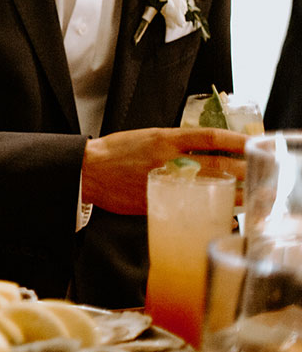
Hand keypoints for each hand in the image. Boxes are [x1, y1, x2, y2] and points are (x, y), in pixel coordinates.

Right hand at [82, 127, 246, 214]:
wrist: (88, 171)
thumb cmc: (115, 152)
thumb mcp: (146, 137)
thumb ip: (173, 144)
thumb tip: (201, 150)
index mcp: (164, 138)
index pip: (209, 136)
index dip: (235, 140)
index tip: (253, 143)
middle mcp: (168, 159)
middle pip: (217, 165)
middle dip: (244, 171)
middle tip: (263, 174)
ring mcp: (165, 182)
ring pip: (208, 188)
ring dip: (235, 194)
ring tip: (254, 197)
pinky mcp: (158, 201)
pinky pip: (191, 207)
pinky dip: (211, 211)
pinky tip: (226, 214)